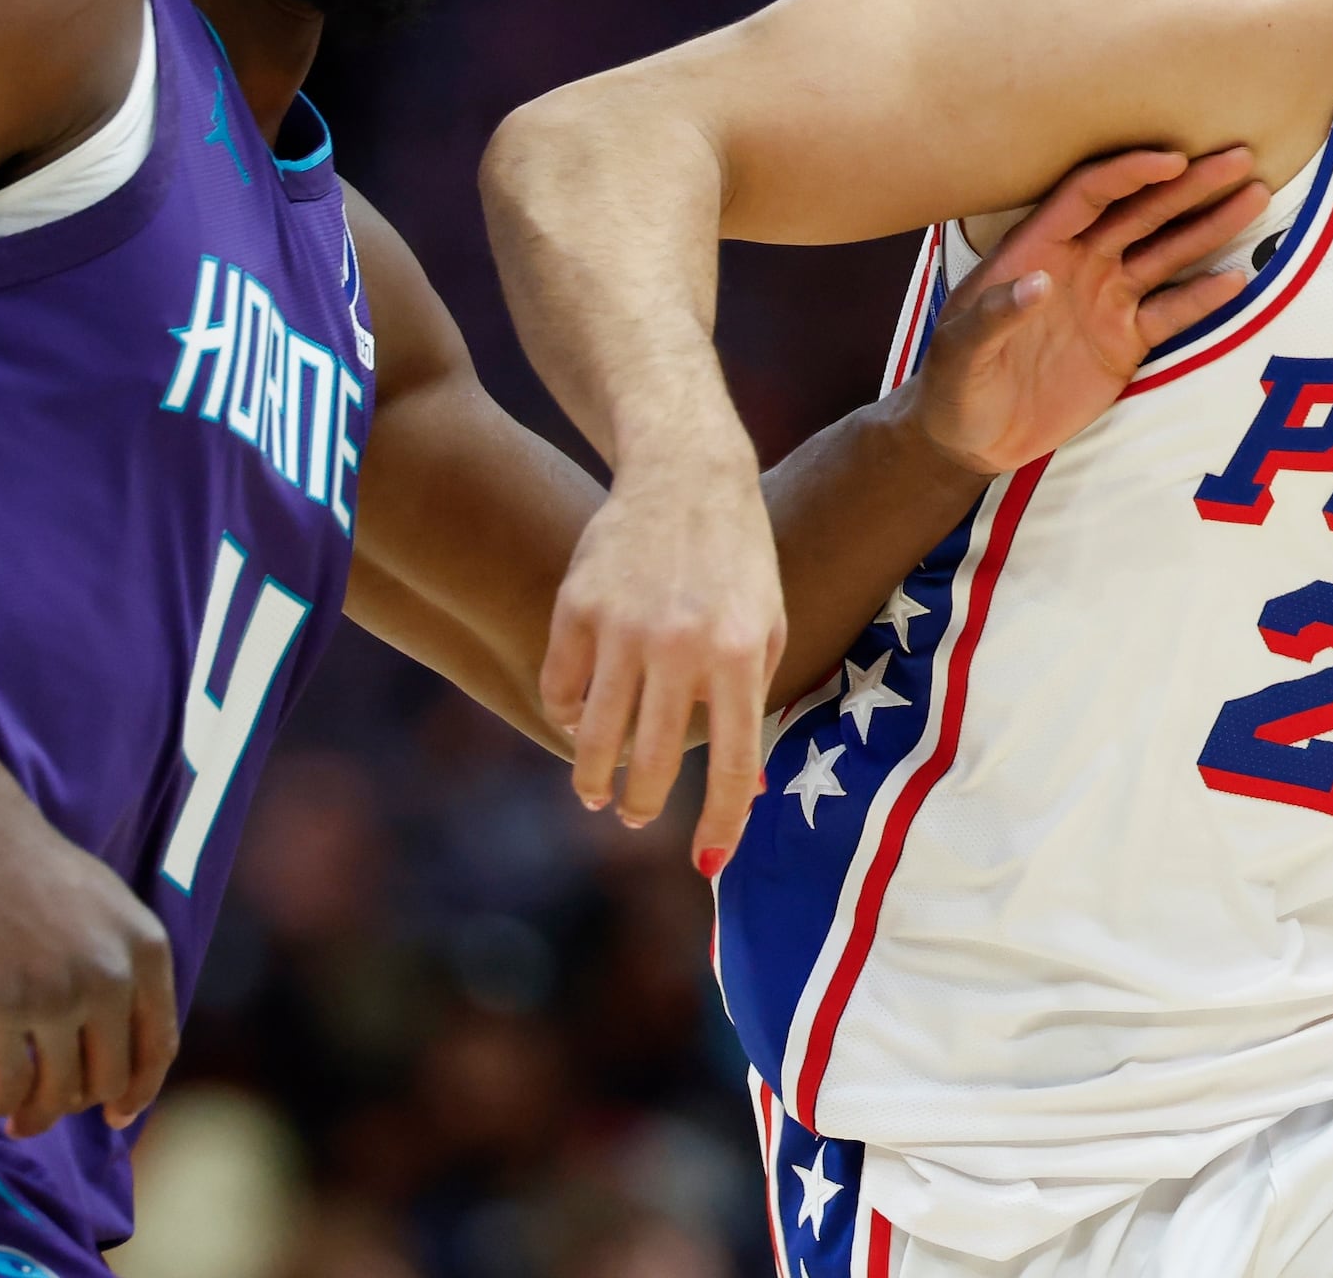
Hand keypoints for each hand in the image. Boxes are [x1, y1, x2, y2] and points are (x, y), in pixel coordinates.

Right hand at [0, 779, 176, 1135]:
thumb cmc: (39, 874)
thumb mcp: (114, 912)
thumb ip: (127, 970)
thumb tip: (126, 1046)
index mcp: (147, 952)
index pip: (158, 1047)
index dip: (139, 1091)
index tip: (118, 1114)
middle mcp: (110, 978)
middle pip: (108, 1078)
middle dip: (80, 1102)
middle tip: (52, 1106)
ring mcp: (54, 994)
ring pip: (60, 1090)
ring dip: (39, 1115)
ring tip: (22, 1117)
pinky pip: (9, 1084)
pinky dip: (3, 1103)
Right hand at [542, 461, 783, 853]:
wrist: (687, 474)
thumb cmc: (740, 560)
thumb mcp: (771, 625)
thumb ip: (755, 701)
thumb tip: (743, 787)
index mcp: (741, 653)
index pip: (733, 762)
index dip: (721, 822)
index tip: (709, 859)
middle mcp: (680, 645)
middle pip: (650, 761)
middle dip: (641, 806)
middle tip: (636, 817)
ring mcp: (623, 626)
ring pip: (595, 737)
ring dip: (594, 779)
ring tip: (598, 793)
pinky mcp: (577, 606)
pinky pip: (561, 687)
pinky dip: (569, 715)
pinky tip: (581, 723)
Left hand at [911, 147, 1269, 474]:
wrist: (972, 438)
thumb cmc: (952, 385)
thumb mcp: (961, 352)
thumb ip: (995, 316)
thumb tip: (1038, 282)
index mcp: (1036, 249)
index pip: (1088, 195)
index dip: (1130, 173)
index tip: (1173, 158)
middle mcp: (1080, 263)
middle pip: (1142, 212)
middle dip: (1190, 184)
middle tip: (1238, 156)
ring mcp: (1107, 300)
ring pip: (1167, 252)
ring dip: (1210, 225)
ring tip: (1256, 195)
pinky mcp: (1126, 340)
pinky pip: (1173, 311)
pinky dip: (1206, 295)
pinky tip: (1240, 276)